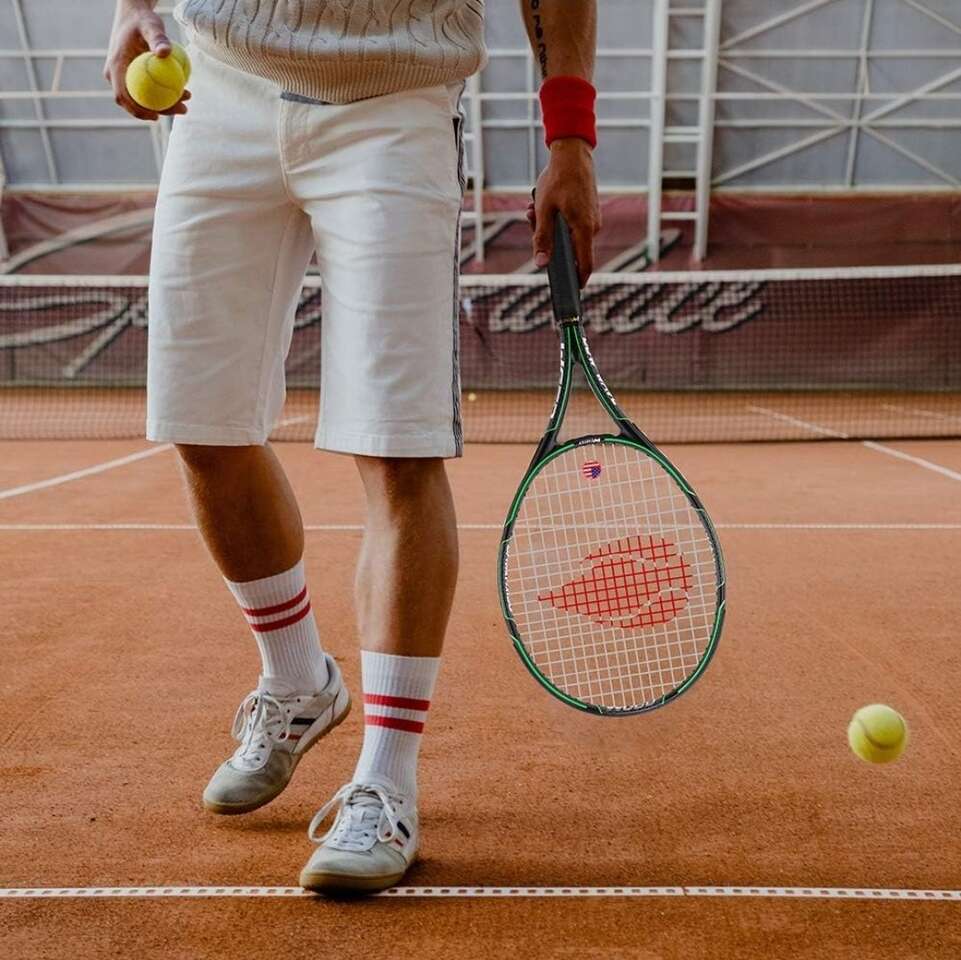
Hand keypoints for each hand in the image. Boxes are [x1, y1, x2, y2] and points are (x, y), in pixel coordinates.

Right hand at [103, 1, 189, 121]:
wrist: (136, 17)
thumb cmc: (142, 20)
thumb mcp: (150, 25)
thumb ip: (157, 38)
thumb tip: (166, 52)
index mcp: (115, 67)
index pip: (123, 96)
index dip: (138, 111)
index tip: (158, 116)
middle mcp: (117, 76)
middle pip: (136, 102)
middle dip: (161, 111)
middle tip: (184, 109)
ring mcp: (125, 79)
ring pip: (145, 99)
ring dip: (167, 104)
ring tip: (188, 97)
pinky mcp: (135, 79)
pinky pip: (150, 91)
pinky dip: (166, 94)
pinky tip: (184, 91)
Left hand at [528, 138, 600, 286]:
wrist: (572, 153)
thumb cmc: (557, 180)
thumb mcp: (543, 210)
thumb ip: (542, 238)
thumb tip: (542, 263)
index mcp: (583, 229)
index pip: (585, 265)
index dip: (578, 281)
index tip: (570, 292)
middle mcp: (592, 227)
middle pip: (571, 250)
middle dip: (550, 244)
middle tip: (532, 221)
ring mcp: (592, 219)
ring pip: (569, 235)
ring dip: (550, 228)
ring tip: (534, 208)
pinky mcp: (588, 212)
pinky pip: (571, 224)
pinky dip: (557, 219)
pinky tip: (543, 205)